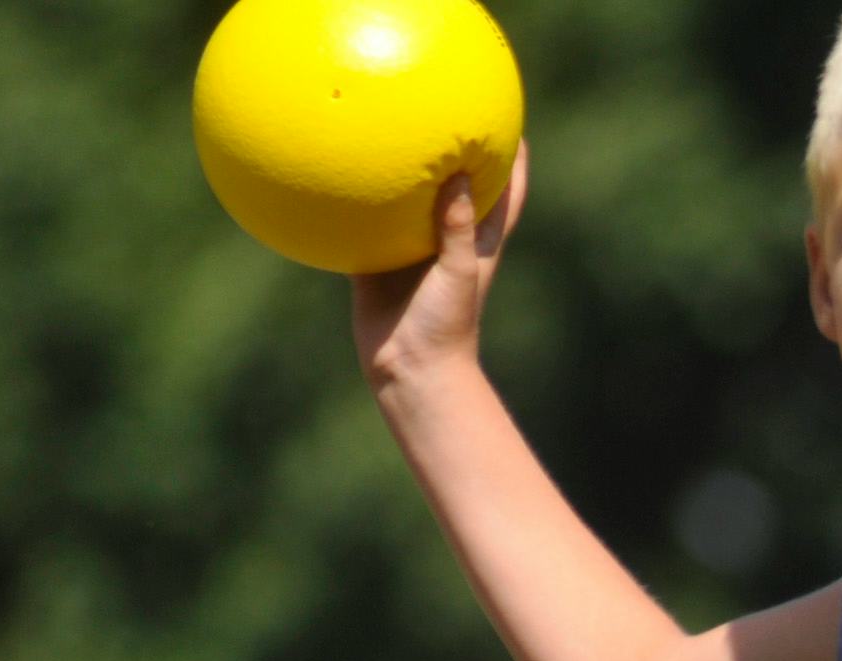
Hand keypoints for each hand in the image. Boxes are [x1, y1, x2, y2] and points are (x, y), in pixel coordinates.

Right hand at [353, 141, 530, 390]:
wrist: (411, 370)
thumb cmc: (446, 326)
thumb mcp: (458, 273)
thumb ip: (459, 227)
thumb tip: (460, 174)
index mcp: (479, 240)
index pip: (505, 191)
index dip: (512, 157)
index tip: (507, 119)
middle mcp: (446, 238)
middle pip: (456, 184)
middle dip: (451, 150)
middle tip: (438, 108)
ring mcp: (410, 248)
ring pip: (405, 200)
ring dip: (396, 171)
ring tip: (380, 127)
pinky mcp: (376, 259)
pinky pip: (362, 222)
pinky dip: (351, 201)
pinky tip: (329, 170)